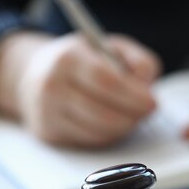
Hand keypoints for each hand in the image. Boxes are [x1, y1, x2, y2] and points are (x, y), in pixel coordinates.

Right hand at [0, 31, 161, 147]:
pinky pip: (90, 141)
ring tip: (131, 115)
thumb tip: (147, 85)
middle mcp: (52, 85)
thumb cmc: (83, 60)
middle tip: (147, 113)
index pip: (107, 82)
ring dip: (123, 128)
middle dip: (133, 117)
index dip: (134, 96)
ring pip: (98, 132)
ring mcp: (47, 112)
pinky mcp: (48, 132)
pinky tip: (112, 123)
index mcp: (68, 58)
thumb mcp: (110, 47)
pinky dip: (109, 135)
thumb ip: (138, 61)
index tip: (153, 102)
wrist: (35, 73)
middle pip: (103, 113)